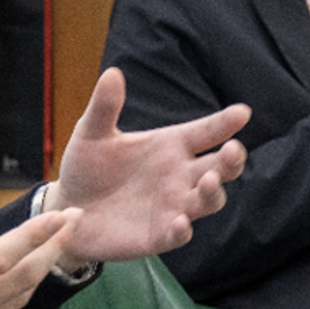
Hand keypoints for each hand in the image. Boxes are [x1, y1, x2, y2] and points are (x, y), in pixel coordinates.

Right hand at [0, 152, 82, 308]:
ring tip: (56, 248)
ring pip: (12, 303)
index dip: (36, 235)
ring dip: (39, 273)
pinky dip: (15, 297)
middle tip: (76, 222)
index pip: (0, 257)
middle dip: (52, 249)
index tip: (64, 215)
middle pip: (20, 280)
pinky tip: (18, 282)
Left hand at [47, 68, 248, 264]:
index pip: (205, 132)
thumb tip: (112, 73)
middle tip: (233, 151)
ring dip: (213, 193)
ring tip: (209, 182)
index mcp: (169, 146)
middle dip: (231, 161)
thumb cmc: (87, 165)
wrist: (67, 206)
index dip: (224, 123)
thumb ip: (105, 107)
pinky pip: (178, 235)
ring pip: (207, 201)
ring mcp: (172, 206)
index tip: (242, 112)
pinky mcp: (158, 235)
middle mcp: (179, 176)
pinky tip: (180, 223)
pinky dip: (182, 230)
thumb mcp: (92, 133)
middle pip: (219, 168)